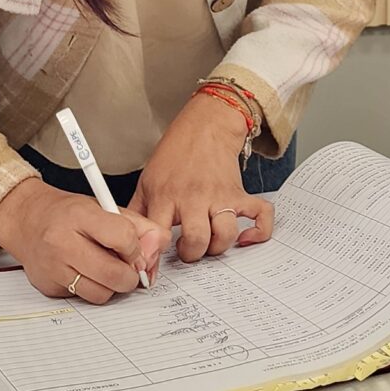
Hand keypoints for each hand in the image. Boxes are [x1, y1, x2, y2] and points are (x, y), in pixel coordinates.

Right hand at [0, 177, 167, 302]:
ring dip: (112, 286)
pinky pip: (83, 298)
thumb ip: (138, 225)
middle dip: (131, 276)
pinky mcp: (48, 286)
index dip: (137, 248)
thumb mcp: (104, 207)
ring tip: (106, 269)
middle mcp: (63, 242)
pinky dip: (91, 289)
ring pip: (102, 294)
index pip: (124, 238)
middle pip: (115, 274)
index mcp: (80, 215)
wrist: (25, 219)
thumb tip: (159, 247)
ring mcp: (53, 268)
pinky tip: (85, 272)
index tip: (135, 249)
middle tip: (129, 268)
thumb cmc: (67, 213)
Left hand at [132, 92, 273, 260]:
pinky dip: (260, 232)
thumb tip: (128, 238)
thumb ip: (137, 211)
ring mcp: (219, 196)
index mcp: (166, 196)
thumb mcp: (147, 180)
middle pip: (196, 240)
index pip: (158, 235)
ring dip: (218, 247)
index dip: (155, 256)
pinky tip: (246, 238)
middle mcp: (193, 198)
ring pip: (225, 234)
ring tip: (210, 242)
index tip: (157, 264)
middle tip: (187, 250)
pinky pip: (261, 215)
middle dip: (192, 255)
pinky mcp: (240, 193)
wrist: (205, 126)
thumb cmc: (175, 155)